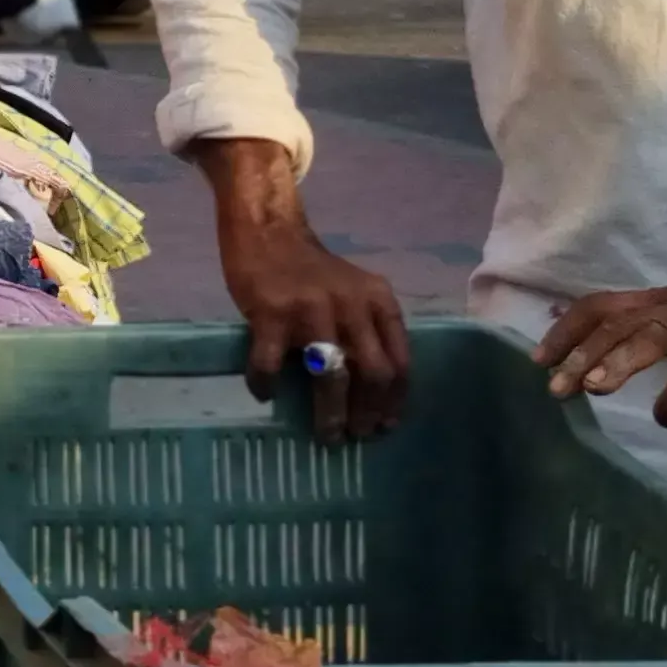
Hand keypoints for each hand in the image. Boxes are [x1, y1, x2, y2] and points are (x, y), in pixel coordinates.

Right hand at [222, 212, 410, 440]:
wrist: (268, 231)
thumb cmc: (311, 271)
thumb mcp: (354, 292)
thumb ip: (366, 330)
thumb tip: (369, 395)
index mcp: (378, 300)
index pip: (400, 360)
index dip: (395, 399)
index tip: (386, 425)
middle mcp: (351, 305)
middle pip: (373, 373)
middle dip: (368, 412)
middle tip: (358, 435)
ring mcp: (310, 309)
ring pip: (331, 376)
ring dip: (331, 414)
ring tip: (327, 435)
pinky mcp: (270, 314)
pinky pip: (270, 364)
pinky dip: (268, 385)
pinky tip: (267, 393)